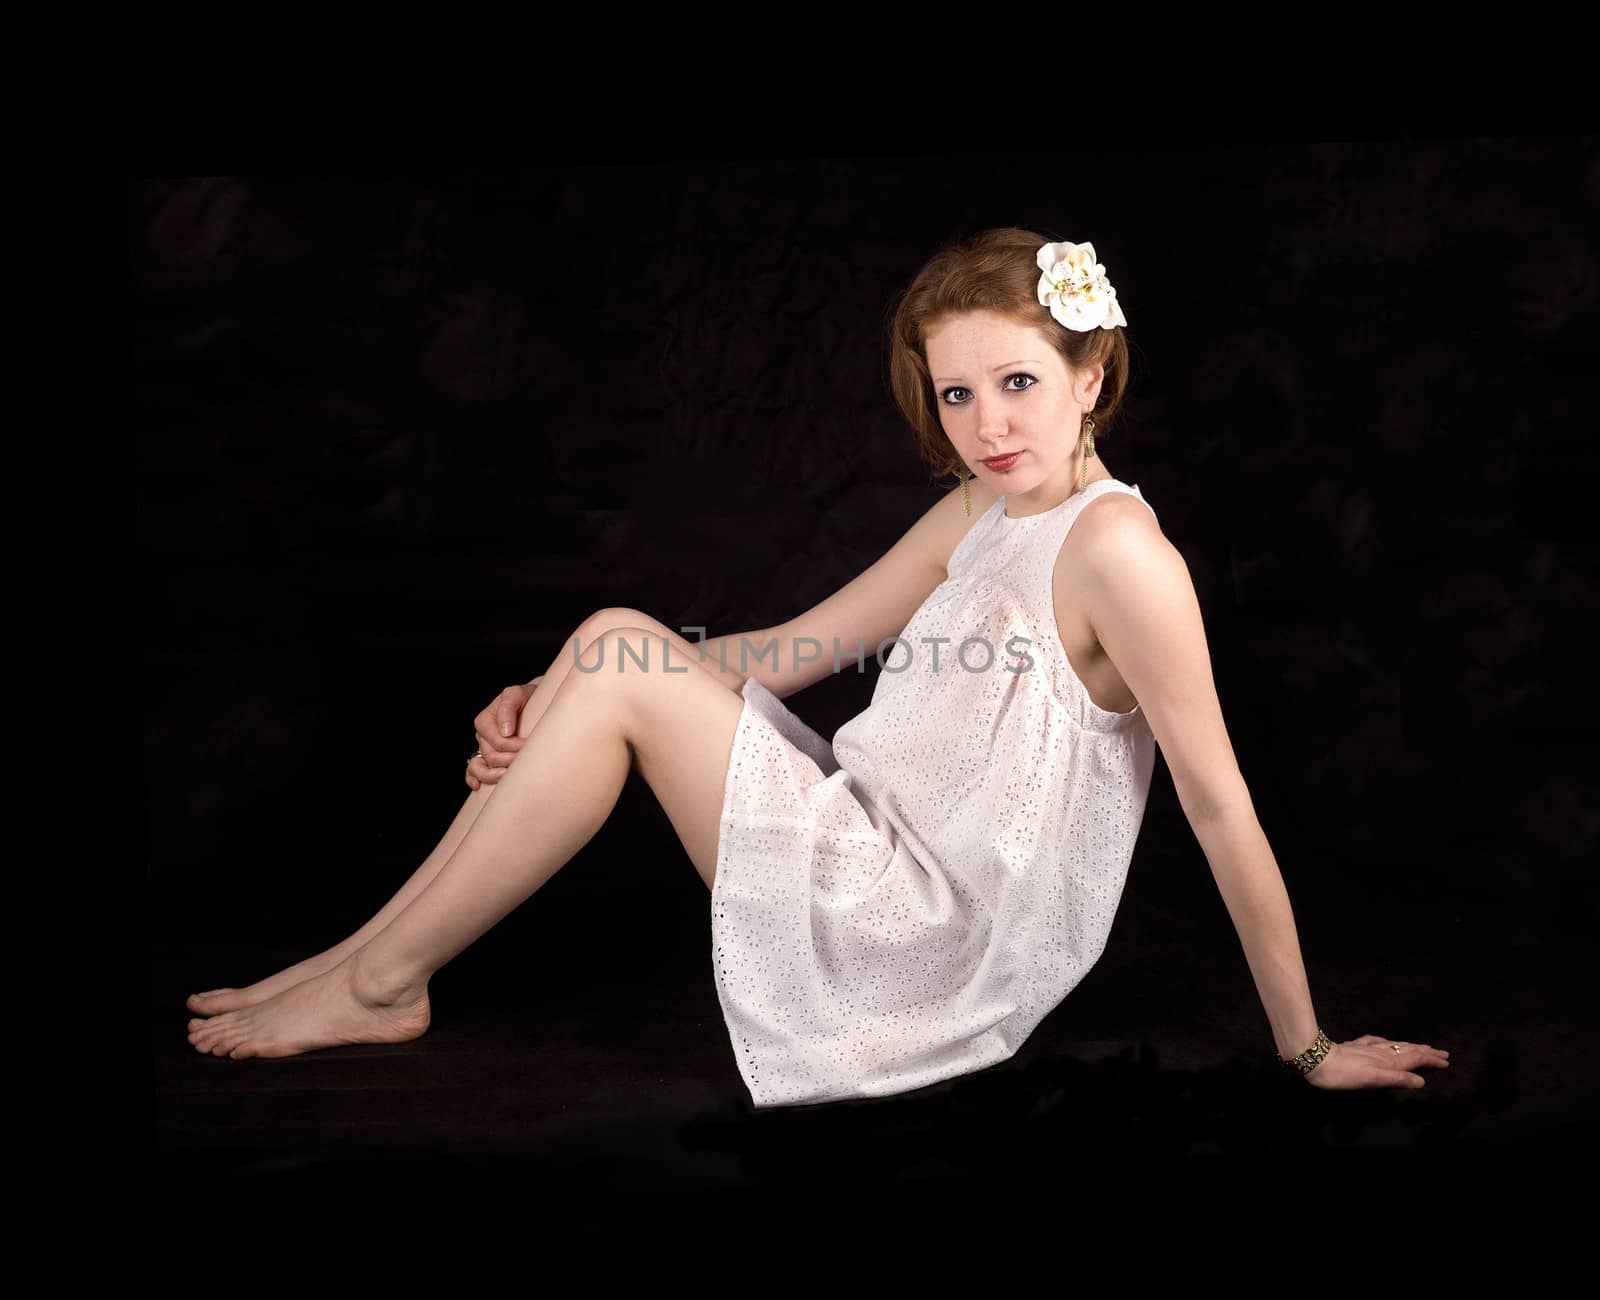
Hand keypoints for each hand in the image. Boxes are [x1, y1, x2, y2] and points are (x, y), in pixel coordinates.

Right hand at [466, 676, 542, 789]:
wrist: (533, 701)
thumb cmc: (526, 697)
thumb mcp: (517, 694)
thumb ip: (508, 707)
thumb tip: (506, 732)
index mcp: (485, 720)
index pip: (497, 742)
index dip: (514, 747)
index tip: (530, 746)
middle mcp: (482, 736)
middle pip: (491, 757)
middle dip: (510, 761)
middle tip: (530, 760)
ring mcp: (483, 748)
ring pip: (479, 768)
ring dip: (493, 775)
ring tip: (509, 775)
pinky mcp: (486, 757)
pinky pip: (472, 771)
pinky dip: (473, 779)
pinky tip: (478, 787)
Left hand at [1303, 1034, 1450, 1090]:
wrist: (1315, 1058)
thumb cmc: (1343, 1074)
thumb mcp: (1372, 1080)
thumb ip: (1397, 1079)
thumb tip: (1421, 1081)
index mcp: (1388, 1061)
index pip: (1415, 1058)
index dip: (1431, 1060)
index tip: (1446, 1061)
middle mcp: (1381, 1052)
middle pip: (1408, 1050)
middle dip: (1426, 1052)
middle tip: (1443, 1053)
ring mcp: (1368, 1048)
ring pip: (1396, 1045)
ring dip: (1412, 1047)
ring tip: (1422, 1047)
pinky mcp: (1355, 1046)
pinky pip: (1378, 1042)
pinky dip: (1389, 1043)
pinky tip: (1386, 1042)